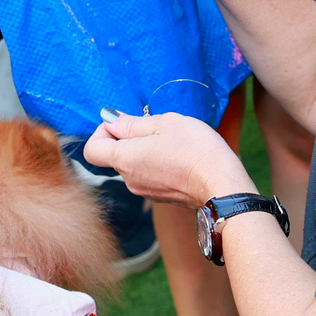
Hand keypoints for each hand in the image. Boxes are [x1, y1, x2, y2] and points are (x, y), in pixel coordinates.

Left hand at [84, 112, 254, 209]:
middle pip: (114, 155)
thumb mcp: (163, 124)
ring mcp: (144, 191)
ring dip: (144, 150)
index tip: (123, 123)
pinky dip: (156, 163)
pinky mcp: (159, 196)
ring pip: (133, 164)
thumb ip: (131, 123)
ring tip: (172, 142)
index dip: (102, 131)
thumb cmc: (194, 149)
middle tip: (155, 128)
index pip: (92, 150)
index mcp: (125, 160)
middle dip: (128, 138)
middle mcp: (129, 180)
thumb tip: (109, 119)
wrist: (223, 186)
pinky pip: (148, 174)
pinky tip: (178, 156)